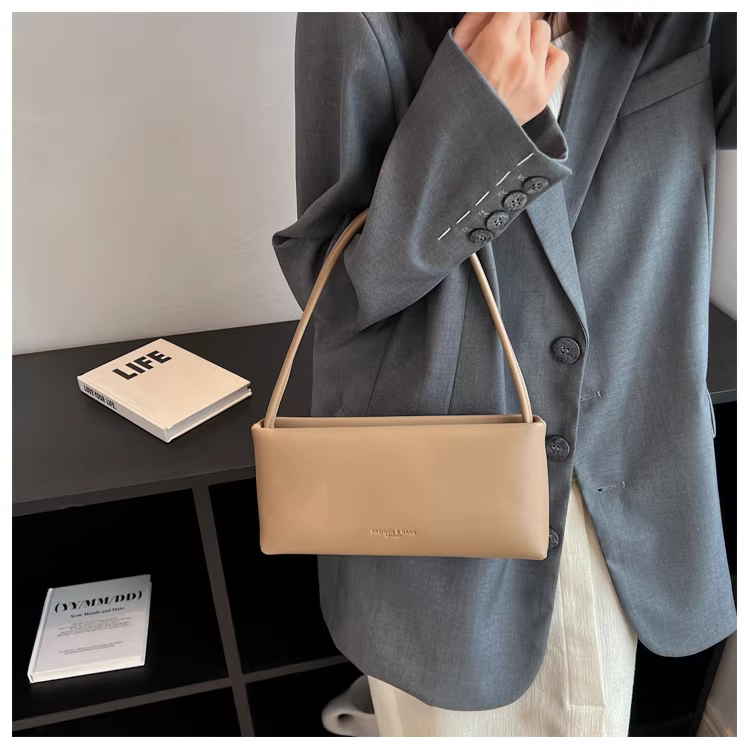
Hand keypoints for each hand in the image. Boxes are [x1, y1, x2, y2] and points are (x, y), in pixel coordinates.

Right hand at [453, 12, 568, 124]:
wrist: (461, 135)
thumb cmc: (455, 94)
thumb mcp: (456, 48)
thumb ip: (477, 17)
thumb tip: (494, 6)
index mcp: (496, 43)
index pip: (515, 7)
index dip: (507, 12)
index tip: (502, 20)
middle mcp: (519, 58)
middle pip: (527, 19)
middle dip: (512, 28)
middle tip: (498, 46)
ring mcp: (534, 76)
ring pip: (542, 33)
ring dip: (529, 39)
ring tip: (513, 57)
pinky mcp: (542, 94)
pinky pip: (560, 57)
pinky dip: (548, 56)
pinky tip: (532, 64)